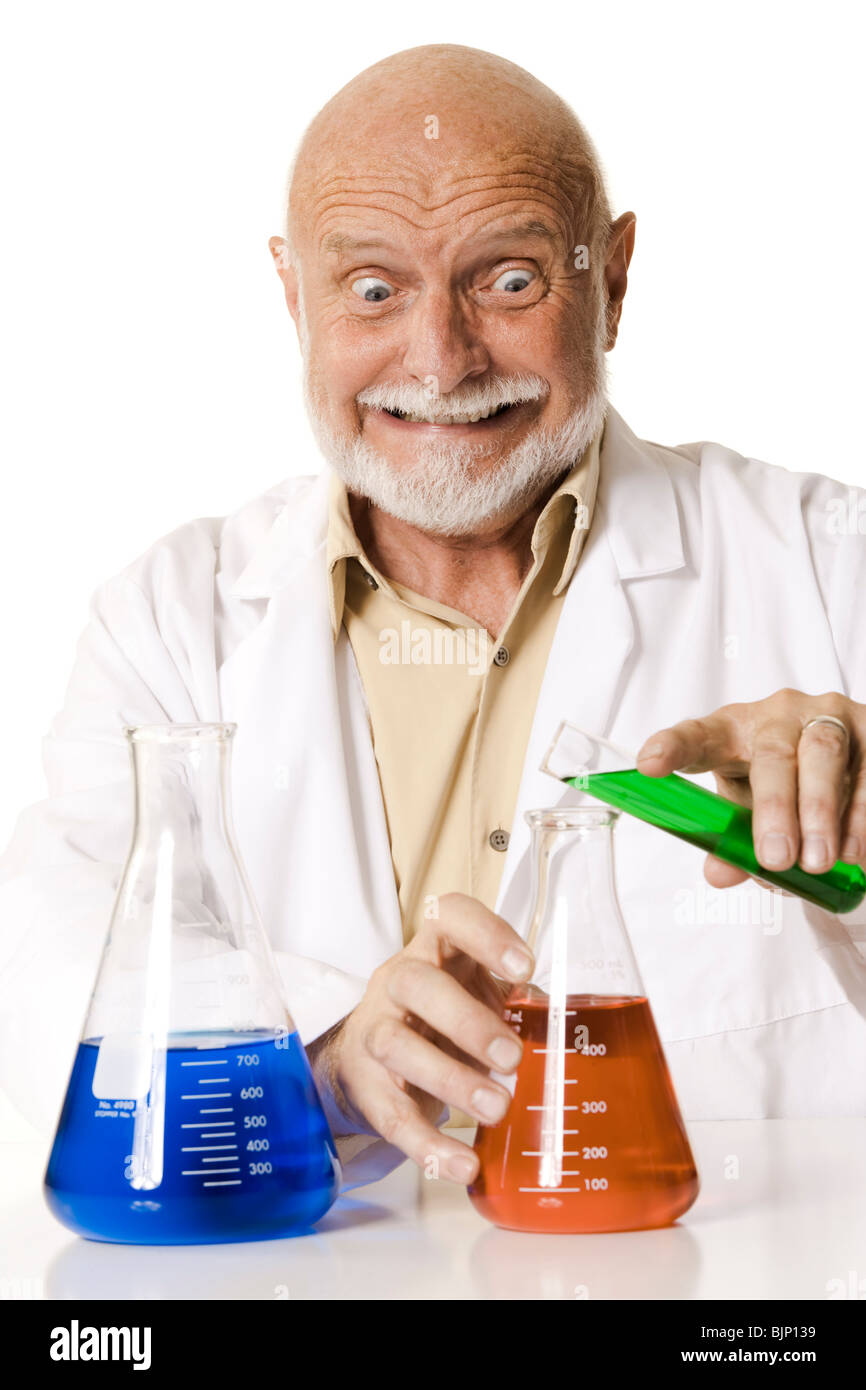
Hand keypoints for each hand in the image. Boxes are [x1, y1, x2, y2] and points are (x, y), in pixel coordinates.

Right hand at [309, 893, 532, 1182]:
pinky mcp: (367, 1087)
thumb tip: (573, 1028)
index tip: (524, 967)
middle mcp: (397, 982)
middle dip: (467, 1020)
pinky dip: (429, 1146)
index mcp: (434, 949)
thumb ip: (518, 1002)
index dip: (485, 935)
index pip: (449, 917)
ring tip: (498, 1107)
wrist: (369, 1054)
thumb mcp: (477, 992)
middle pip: (417, 984)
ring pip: (398, 1047)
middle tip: (513, 1055)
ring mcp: (376, 1032)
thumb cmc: (443, 1014)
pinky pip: (392, 1116)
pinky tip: (464, 1164)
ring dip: (451, 1080)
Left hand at [635, 689, 865, 889]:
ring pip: (824, 755)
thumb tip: (720, 875)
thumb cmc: (783, 779)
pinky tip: (854, 852)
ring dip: (822, 812)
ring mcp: (829, 717)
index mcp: (735, 729)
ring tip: (819, 862)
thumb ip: (733, 844)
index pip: (697, 735)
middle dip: (774, 809)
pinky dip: (860, 815)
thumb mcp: (751, 807)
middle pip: (773, 752)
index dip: (672, 747)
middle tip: (775, 858)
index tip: (649, 764)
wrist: (846, 754)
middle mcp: (780, 714)